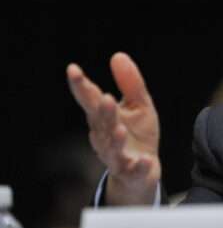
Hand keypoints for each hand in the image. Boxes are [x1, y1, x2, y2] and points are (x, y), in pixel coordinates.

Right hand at [66, 52, 160, 204]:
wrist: (142, 172)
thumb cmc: (137, 135)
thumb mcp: (138, 105)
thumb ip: (130, 83)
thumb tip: (118, 55)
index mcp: (103, 118)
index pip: (90, 100)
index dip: (81, 86)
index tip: (73, 69)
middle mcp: (105, 137)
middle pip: (102, 123)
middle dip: (103, 112)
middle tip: (105, 97)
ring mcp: (117, 156)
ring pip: (113, 149)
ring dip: (115, 140)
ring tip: (120, 129)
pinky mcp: (131, 172)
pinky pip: (134, 170)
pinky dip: (138, 166)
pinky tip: (144, 161)